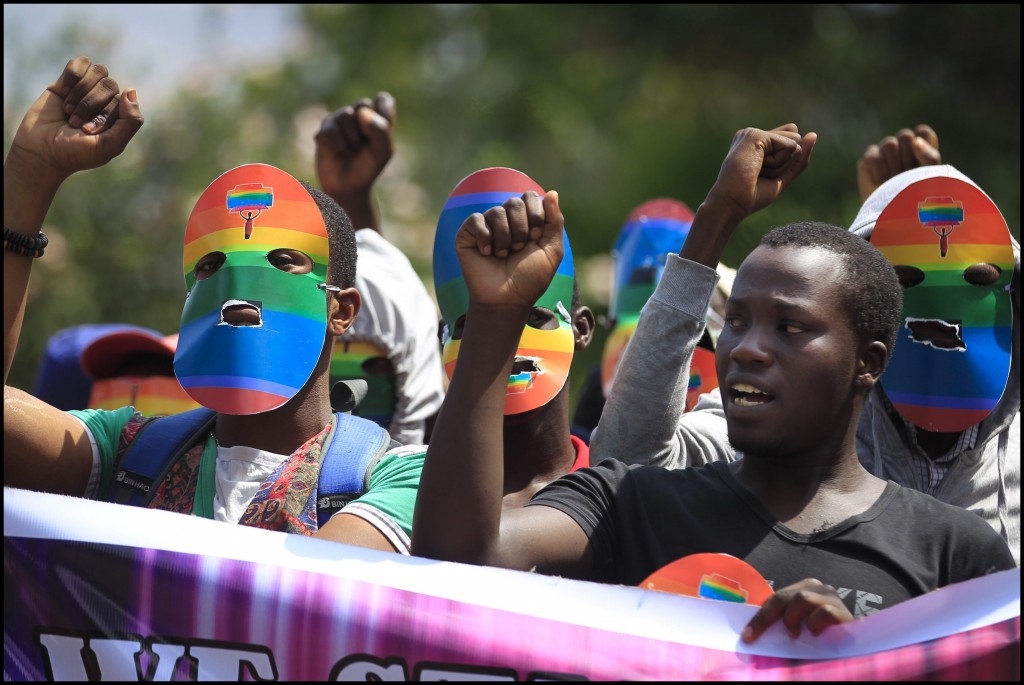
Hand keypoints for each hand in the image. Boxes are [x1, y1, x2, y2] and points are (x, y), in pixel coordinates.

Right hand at [7, 56, 143, 184]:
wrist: (40, 151)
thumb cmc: (76, 152)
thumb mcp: (110, 144)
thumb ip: (130, 122)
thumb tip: (131, 90)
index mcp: (120, 117)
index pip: (123, 101)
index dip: (103, 114)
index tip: (87, 132)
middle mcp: (106, 101)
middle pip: (110, 84)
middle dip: (90, 104)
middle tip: (74, 123)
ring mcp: (87, 90)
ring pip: (98, 71)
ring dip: (80, 92)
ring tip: (68, 111)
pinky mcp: (67, 81)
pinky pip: (81, 62)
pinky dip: (73, 76)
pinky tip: (63, 92)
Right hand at [314, 92, 395, 197]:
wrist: (347, 187)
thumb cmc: (368, 168)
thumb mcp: (382, 152)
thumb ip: (380, 130)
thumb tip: (361, 112)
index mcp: (376, 118)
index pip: (383, 100)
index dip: (382, 111)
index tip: (383, 129)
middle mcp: (357, 115)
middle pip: (363, 104)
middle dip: (366, 127)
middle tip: (364, 145)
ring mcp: (339, 121)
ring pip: (345, 114)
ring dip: (352, 138)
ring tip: (351, 150)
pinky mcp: (324, 130)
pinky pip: (330, 129)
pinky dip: (338, 145)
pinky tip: (338, 152)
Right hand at [455, 190, 564, 309]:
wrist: (507, 300)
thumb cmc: (530, 279)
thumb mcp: (551, 250)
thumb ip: (555, 221)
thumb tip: (552, 192)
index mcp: (526, 221)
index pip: (530, 197)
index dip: (536, 214)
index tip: (536, 238)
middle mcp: (506, 221)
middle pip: (515, 202)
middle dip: (521, 228)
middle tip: (519, 249)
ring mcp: (486, 226)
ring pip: (496, 212)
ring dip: (505, 238)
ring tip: (503, 255)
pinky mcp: (467, 234)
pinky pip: (476, 219)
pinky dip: (485, 237)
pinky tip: (487, 253)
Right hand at [704, 124, 816, 223]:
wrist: (732, 203)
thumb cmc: (752, 195)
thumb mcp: (783, 177)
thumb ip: (800, 158)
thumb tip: (813, 134)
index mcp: (756, 143)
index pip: (792, 140)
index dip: (787, 161)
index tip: (762, 175)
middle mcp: (754, 134)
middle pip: (796, 140)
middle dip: (786, 163)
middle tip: (760, 174)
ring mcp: (753, 133)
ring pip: (795, 143)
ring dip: (782, 165)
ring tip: (757, 172)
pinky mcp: (756, 135)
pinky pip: (789, 146)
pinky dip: (779, 163)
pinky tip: (757, 167)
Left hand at [741, 578, 852, 642]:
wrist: (850, 651)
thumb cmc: (820, 641)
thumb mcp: (795, 634)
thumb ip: (778, 630)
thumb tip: (751, 638)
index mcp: (802, 590)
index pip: (774, 599)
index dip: (759, 617)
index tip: (747, 637)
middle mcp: (817, 589)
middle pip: (784, 595)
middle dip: (767, 617)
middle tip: (757, 637)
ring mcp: (831, 597)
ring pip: (802, 598)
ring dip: (792, 618)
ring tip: (795, 634)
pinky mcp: (844, 611)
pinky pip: (824, 611)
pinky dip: (815, 623)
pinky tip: (815, 634)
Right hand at [857, 124, 939, 201]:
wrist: (892, 218)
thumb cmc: (915, 198)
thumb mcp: (931, 178)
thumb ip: (929, 157)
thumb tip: (915, 139)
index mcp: (920, 148)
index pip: (923, 133)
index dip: (924, 148)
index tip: (921, 168)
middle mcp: (901, 147)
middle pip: (905, 136)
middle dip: (907, 159)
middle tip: (906, 177)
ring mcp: (883, 152)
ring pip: (889, 144)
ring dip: (893, 166)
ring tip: (893, 182)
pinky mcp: (867, 160)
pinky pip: (873, 156)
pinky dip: (879, 171)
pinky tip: (881, 184)